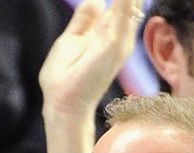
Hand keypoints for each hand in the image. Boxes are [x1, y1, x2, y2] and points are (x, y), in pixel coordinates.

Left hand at [39, 0, 141, 121]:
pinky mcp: (116, 42)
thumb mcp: (72, 39)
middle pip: (129, 0)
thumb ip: (85, 19)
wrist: (63, 102)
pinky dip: (124, 0)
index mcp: (108, 32)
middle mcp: (119, 34)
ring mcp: (120, 38)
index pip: (122, 1)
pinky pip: (124, 6)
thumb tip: (95, 0)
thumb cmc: (64, 79)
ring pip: (129, 1)